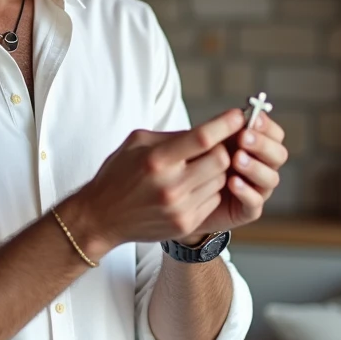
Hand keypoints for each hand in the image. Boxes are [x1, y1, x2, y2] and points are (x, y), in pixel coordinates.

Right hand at [70, 109, 246, 252]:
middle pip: (221, 160)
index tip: (238, 115)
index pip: (202, 139)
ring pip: (220, 181)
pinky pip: (212, 200)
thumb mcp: (137, 143)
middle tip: (213, 147)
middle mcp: (170, 185)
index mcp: (157, 159)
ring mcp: (180, 208)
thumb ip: (172, 136)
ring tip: (194, 170)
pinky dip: (207, 191)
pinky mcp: (185, 224)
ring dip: (214, 172)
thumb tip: (208, 130)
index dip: (225, 125)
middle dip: (221, 150)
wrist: (101, 218)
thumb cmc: (119, 174)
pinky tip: (189, 189)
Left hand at [186, 110, 287, 238]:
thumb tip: (239, 113)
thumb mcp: (210, 141)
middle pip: (279, 155)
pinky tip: (233, 182)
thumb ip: (225, 128)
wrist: (186, 193)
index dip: (266, 127)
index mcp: (259, 146)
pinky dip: (246, 192)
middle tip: (243, 138)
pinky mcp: (248, 210)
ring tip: (236, 159)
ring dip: (255, 167)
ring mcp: (258, 189)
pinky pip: (255, 203)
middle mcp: (264, 166)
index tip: (252, 119)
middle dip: (262, 145)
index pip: (275, 134)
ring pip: (271, 178)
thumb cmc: (200, 160)